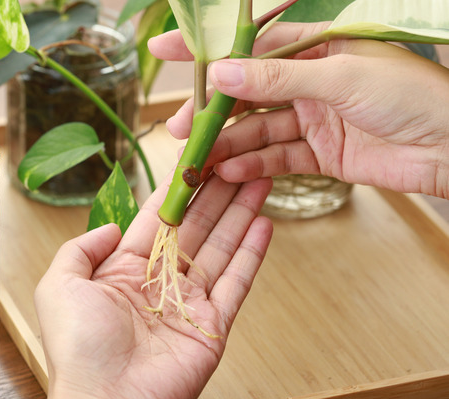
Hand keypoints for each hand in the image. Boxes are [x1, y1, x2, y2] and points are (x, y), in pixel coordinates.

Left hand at [35, 174, 272, 398]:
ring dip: (239, 212)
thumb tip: (112, 226)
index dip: (176, 188)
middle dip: (215, 192)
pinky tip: (263, 222)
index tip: (194, 158)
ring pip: (220, 247)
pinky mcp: (213, 324)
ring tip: (258, 176)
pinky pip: (237, 282)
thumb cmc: (77, 348)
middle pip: (194, 227)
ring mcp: (189, 302)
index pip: (157, 219)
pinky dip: (252, 252)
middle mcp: (158, 282)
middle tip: (236, 157)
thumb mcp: (60, 284)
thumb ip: (81, 248)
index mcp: (122, 270)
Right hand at [149, 22, 448, 198]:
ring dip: (228, 144)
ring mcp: (314, 118)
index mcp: (317, 47)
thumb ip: (278, 77)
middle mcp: (311, 80)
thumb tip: (222, 72)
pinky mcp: (321, 153)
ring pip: (258, 130)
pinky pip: (278, 158)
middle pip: (248, 93)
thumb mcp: (340, 78)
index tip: (167, 50)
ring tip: (199, 159)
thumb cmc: (412, 96)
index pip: (251, 45)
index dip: (209, 49)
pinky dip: (254, 166)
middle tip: (179, 126)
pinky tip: (230, 173)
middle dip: (212, 110)